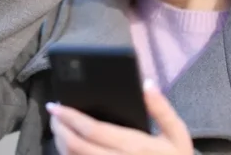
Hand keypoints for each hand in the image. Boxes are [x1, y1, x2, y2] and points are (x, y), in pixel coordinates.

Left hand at [46, 80, 193, 154]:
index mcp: (134, 146)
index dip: (70, 117)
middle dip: (60, 128)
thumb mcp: (177, 133)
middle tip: (53, 113)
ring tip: (58, 126)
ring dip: (61, 142)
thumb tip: (147, 83)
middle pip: (77, 145)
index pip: (93, 130)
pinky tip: (68, 145)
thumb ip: (161, 108)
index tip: (55, 105)